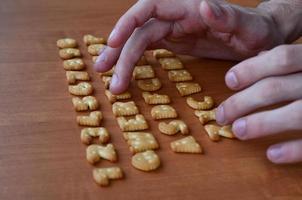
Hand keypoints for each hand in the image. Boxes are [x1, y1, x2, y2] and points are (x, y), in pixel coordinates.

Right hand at [94, 0, 283, 93]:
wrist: (259, 39)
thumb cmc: (256, 31)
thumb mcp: (247, 26)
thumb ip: (226, 16)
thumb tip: (202, 5)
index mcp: (189, 8)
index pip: (150, 8)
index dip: (128, 23)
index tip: (112, 43)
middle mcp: (176, 17)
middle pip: (139, 31)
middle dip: (120, 52)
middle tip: (105, 74)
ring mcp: (174, 30)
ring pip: (139, 41)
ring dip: (123, 60)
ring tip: (112, 80)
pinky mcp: (175, 42)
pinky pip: (148, 49)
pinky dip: (134, 60)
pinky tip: (126, 72)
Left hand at [216, 44, 301, 163]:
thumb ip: (292, 60)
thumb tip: (257, 60)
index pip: (281, 57)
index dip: (251, 69)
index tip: (229, 81)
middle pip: (276, 88)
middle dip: (242, 102)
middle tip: (222, 115)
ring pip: (295, 114)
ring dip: (262, 124)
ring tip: (238, 131)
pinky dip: (294, 150)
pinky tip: (272, 154)